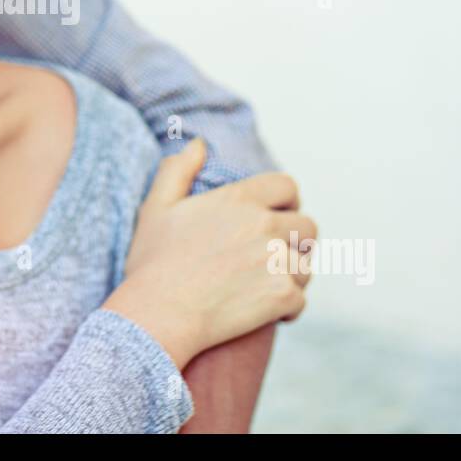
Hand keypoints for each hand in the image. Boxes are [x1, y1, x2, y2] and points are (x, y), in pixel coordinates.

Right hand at [102, 138, 315, 368]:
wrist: (156, 315)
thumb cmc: (152, 264)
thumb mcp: (156, 207)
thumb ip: (178, 170)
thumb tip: (198, 145)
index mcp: (238, 199)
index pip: (287, 186)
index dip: (286, 203)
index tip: (276, 218)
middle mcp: (263, 224)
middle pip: (307, 227)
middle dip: (295, 242)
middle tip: (271, 259)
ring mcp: (276, 260)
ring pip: (305, 267)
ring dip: (290, 278)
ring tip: (262, 288)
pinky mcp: (281, 295)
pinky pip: (299, 301)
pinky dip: (286, 310)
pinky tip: (264, 314)